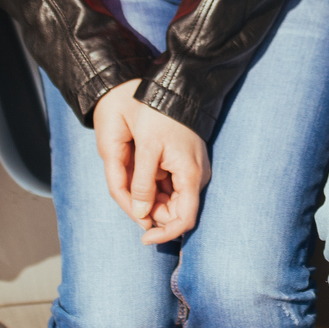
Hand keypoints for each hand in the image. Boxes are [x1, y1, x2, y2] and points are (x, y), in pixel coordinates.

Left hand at [93, 79, 210, 243]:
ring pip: (171, 199)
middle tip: (131, 202)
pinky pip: (171, 185)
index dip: (165, 233)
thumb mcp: (147, 151)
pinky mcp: (186, 164)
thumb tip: (140, 216)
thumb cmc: (160, 118)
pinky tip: (140, 176)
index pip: (184, 220)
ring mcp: (192, 171)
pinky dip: (155, 188)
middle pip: (176, 211)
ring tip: (132, 184)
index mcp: (191, 176)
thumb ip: (143, 184)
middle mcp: (196, 177)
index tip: (144, 238)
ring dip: (151, 201)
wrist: (174, 89)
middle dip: (154, 214)